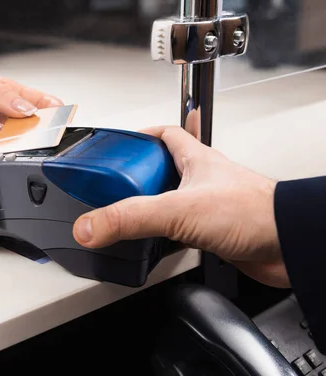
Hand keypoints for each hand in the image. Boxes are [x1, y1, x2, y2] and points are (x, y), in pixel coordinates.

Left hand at [0, 69, 62, 150]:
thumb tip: (25, 107)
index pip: (30, 99)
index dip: (47, 106)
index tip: (61, 113)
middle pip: (25, 123)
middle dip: (38, 128)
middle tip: (47, 132)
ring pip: (11, 141)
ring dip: (20, 143)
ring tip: (27, 142)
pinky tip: (3, 152)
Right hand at [72, 125, 288, 287]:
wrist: (290, 246)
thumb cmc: (256, 213)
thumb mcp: (178, 209)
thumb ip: (130, 217)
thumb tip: (90, 225)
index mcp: (195, 159)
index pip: (164, 133)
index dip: (140, 135)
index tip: (119, 143)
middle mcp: (202, 179)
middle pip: (163, 168)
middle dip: (139, 175)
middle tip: (116, 186)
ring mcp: (209, 205)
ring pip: (172, 200)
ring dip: (152, 207)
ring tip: (129, 215)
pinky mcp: (214, 232)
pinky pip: (182, 229)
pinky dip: (166, 235)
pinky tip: (157, 243)